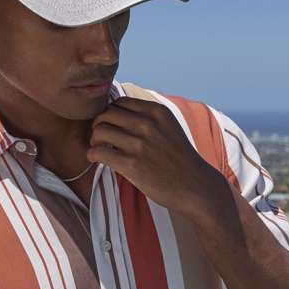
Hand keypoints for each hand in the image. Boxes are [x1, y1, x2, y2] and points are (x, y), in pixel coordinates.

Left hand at [87, 96, 222, 215]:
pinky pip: (98, 152)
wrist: (195, 186)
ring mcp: (139, 144)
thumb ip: (147, 117)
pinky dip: (92, 154)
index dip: (109, 114)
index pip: (118, 103)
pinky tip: (96, 159)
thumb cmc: (178, 158)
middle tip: (100, 138)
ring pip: (99, 131)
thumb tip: (115, 111)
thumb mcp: (168, 127)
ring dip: (94, 140)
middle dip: (98, 125)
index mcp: (156, 111)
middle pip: (105, 114)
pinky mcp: (131, 164)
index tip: (109, 126)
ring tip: (98, 148)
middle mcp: (148, 124)